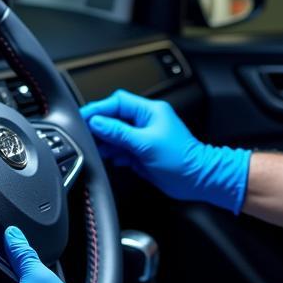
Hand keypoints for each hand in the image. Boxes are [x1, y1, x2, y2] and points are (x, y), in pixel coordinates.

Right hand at [80, 89, 250, 213]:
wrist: (199, 181)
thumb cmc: (182, 160)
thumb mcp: (146, 144)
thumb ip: (119, 133)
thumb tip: (97, 123)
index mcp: (150, 111)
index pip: (117, 102)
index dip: (99, 108)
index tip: (83, 117)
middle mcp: (146, 122)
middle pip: (114, 118)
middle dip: (100, 127)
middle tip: (86, 136)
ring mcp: (144, 137)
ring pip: (116, 134)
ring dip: (106, 142)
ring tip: (98, 150)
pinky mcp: (142, 153)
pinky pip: (122, 149)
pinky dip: (114, 154)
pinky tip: (112, 159)